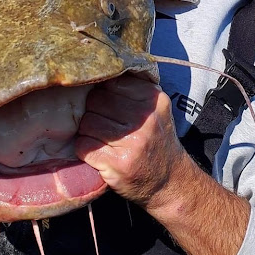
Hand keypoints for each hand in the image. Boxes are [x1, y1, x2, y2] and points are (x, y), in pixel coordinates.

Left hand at [74, 74, 189, 209]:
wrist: (170, 183)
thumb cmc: (156, 141)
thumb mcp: (155, 110)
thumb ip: (133, 89)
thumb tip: (99, 71)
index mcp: (153, 99)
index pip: (111, 82)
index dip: (103, 92)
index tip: (106, 103)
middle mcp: (144, 119)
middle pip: (96, 100)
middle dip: (93, 111)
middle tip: (103, 123)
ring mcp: (131, 142)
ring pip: (87, 122)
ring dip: (87, 131)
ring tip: (101, 139)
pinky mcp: (117, 164)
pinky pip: (84, 145)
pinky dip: (84, 149)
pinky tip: (98, 152)